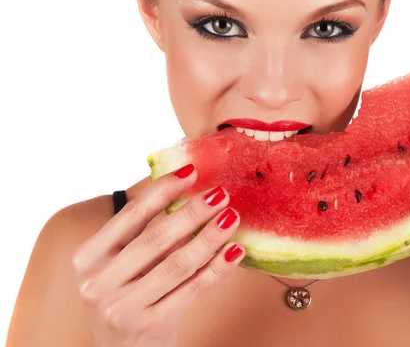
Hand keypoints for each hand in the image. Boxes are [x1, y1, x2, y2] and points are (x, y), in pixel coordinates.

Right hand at [72, 165, 244, 346]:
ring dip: (210, 237)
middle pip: (157, 237)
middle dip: (193, 212)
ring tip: (232, 217)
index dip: (163, 190)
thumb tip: (187, 193)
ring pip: (178, 263)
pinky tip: (234, 251)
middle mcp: (98, 283)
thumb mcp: (118, 267)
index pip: (130, 215)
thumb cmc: (124, 300)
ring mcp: (122, 308)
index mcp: (87, 258)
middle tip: (221, 193)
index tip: (191, 171)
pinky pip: (193, 289)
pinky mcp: (150, 326)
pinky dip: (217, 268)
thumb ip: (141, 235)